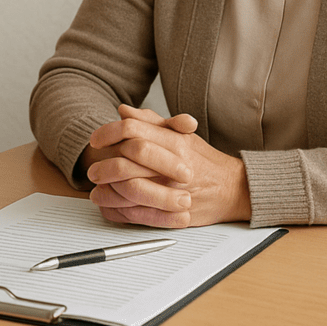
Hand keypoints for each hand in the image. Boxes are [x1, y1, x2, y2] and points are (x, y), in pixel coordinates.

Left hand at [86, 104, 249, 226]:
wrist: (234, 189)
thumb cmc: (204, 161)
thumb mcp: (181, 134)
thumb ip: (151, 122)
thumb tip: (123, 111)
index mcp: (174, 142)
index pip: (132, 131)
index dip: (108, 133)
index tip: (95, 139)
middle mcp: (174, 165)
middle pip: (127, 160)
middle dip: (104, 166)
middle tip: (93, 170)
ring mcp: (174, 191)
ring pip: (129, 190)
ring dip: (107, 191)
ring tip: (97, 189)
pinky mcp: (175, 214)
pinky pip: (138, 214)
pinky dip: (119, 211)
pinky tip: (110, 206)